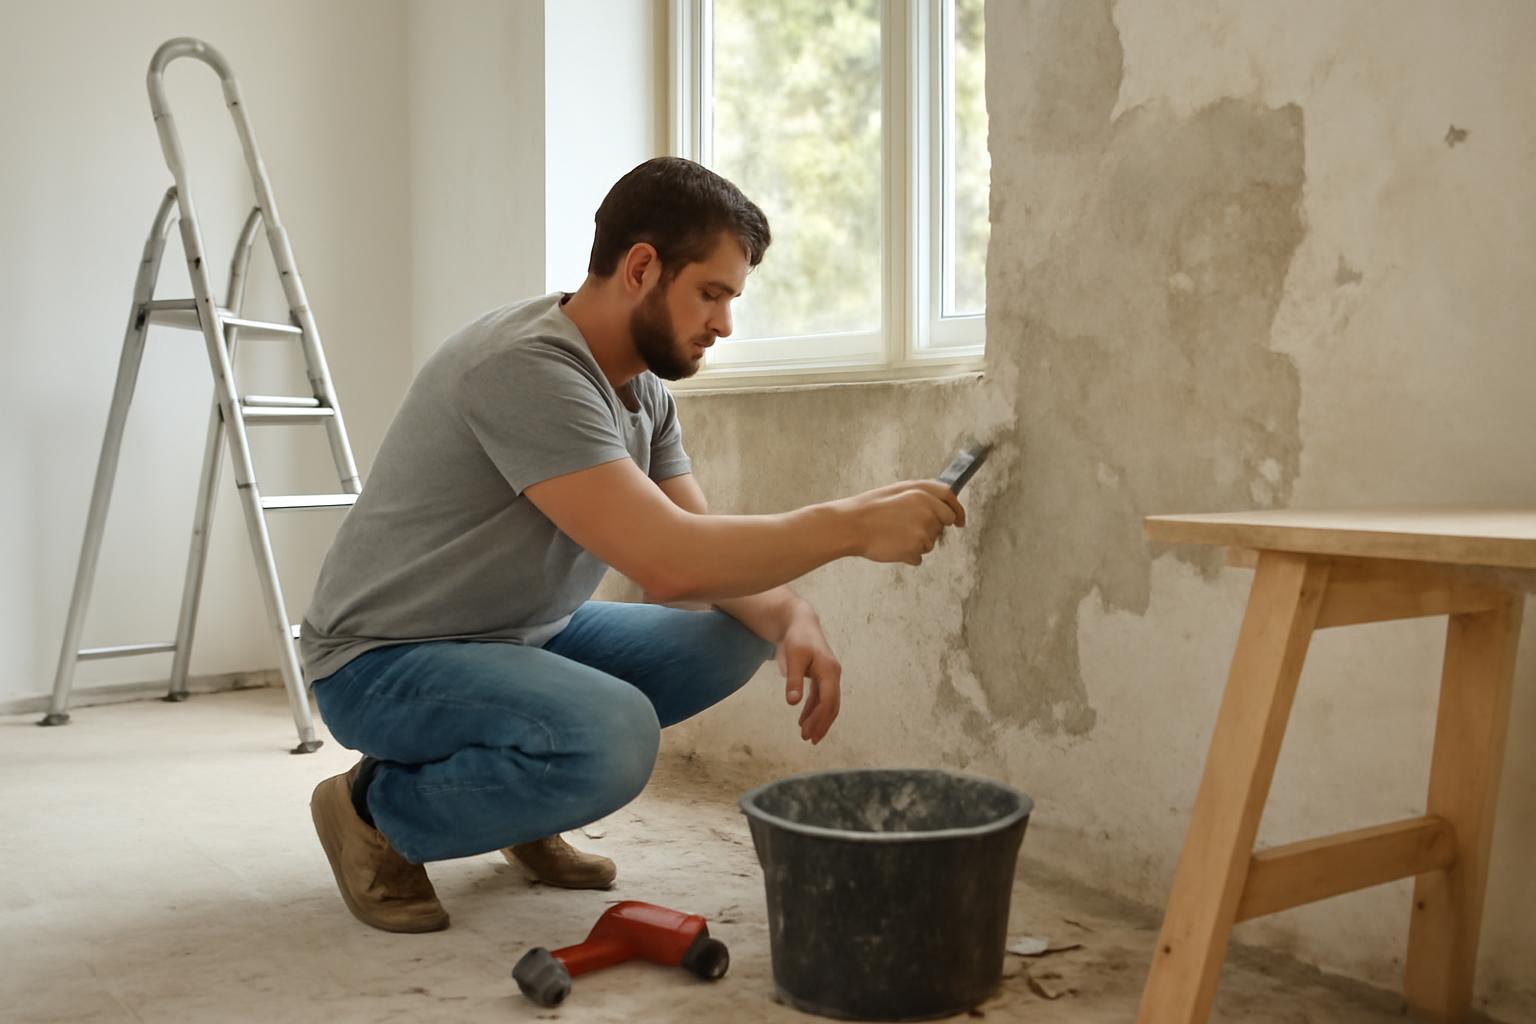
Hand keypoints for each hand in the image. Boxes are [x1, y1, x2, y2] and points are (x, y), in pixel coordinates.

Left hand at [777, 606, 841, 743]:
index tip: (809, 732)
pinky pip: (820, 698)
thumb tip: (793, 703)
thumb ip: (793, 679)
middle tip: (809, 740)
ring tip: (807, 736)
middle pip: (831, 705)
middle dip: (821, 724)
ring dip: (818, 720)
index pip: (828, 700)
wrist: (799, 623)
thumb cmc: (797, 638)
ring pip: (827, 703)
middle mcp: (833, 675)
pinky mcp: (821, 677)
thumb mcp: (793, 657)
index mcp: (830, 670)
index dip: (819, 718)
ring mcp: (828, 676)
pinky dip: (813, 710)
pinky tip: (803, 720)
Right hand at [841, 480, 965, 565]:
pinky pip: (918, 557)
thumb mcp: (897, 490)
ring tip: (893, 535)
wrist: (852, 525)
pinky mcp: (915, 549)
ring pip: (929, 543)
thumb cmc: (870, 508)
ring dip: (915, 543)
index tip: (959, 523)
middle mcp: (927, 511)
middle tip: (904, 528)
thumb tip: (941, 501)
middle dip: (928, 529)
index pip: (951, 502)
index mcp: (922, 493)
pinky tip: (891, 546)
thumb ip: (922, 493)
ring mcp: (923, 531)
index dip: (958, 513)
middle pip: (940, 526)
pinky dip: (907, 555)